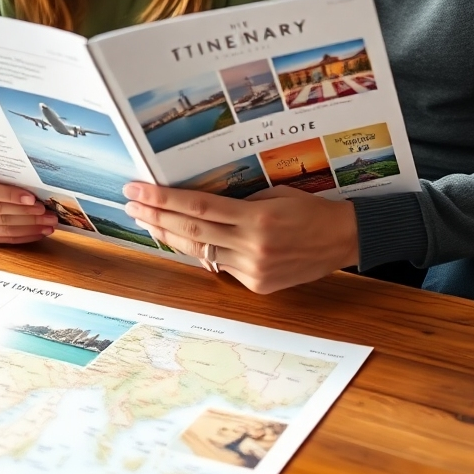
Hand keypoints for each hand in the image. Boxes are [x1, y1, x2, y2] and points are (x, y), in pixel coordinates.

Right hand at [0, 160, 56, 244]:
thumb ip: (4, 169)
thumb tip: (37, 177)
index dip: (10, 195)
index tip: (32, 198)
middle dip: (27, 212)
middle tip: (48, 212)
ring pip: (3, 226)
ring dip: (30, 226)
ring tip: (49, 223)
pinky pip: (4, 238)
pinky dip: (24, 235)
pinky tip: (39, 231)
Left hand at [123, 183, 358, 293]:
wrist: (344, 239)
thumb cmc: (310, 208)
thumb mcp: (274, 194)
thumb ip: (239, 202)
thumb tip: (201, 202)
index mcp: (256, 218)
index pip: (197, 207)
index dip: (162, 199)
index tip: (137, 189)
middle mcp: (251, 246)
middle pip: (191, 231)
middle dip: (155, 216)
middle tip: (129, 202)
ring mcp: (253, 269)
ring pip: (200, 252)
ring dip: (169, 235)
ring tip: (145, 220)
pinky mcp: (257, 284)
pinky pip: (221, 266)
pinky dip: (202, 252)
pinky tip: (182, 239)